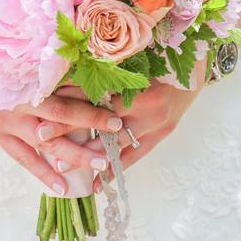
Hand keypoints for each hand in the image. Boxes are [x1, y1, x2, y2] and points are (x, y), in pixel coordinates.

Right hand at [0, 48, 120, 195]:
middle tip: (118, 131)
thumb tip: (85, 65)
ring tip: (100, 166)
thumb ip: (46, 63)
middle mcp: (18, 99)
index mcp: (25, 76)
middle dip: (91, 124)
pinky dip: (43, 172)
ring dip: (74, 154)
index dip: (91, 95)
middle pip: (61, 115)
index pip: (65, 86)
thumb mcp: (17, 54)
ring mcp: (6, 119)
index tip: (117, 100)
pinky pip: (23, 157)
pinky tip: (63, 188)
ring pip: (46, 141)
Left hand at [45, 61, 207, 192]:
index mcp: (140, 83)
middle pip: (101, 120)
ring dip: (88, 155)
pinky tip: (95, 183)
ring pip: (116, 144)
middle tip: (41, 137)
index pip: (98, 94)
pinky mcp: (161, 136)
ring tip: (60, 165)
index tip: (43, 105)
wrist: (198, 69)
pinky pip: (134, 157)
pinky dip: (114, 170)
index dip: (70, 101)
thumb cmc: (163, 57)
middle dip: (70, 129)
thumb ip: (108, 65)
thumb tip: (67, 65)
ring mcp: (156, 125)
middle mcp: (148, 107)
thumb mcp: (137, 57)